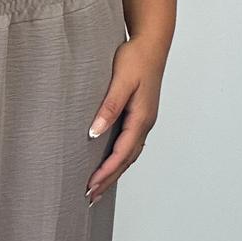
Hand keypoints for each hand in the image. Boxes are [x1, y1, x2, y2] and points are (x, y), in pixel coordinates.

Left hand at [85, 36, 163, 205]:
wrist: (152, 43)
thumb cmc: (136, 58)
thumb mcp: (120, 81)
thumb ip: (109, 107)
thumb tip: (94, 132)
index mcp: (141, 118)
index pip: (121, 153)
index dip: (106, 172)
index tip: (90, 186)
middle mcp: (145, 123)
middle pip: (126, 160)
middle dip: (109, 180)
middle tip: (90, 198)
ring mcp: (144, 120)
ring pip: (129, 154)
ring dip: (114, 172)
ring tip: (98, 188)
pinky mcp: (140, 115)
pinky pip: (129, 144)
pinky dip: (119, 159)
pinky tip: (110, 164)